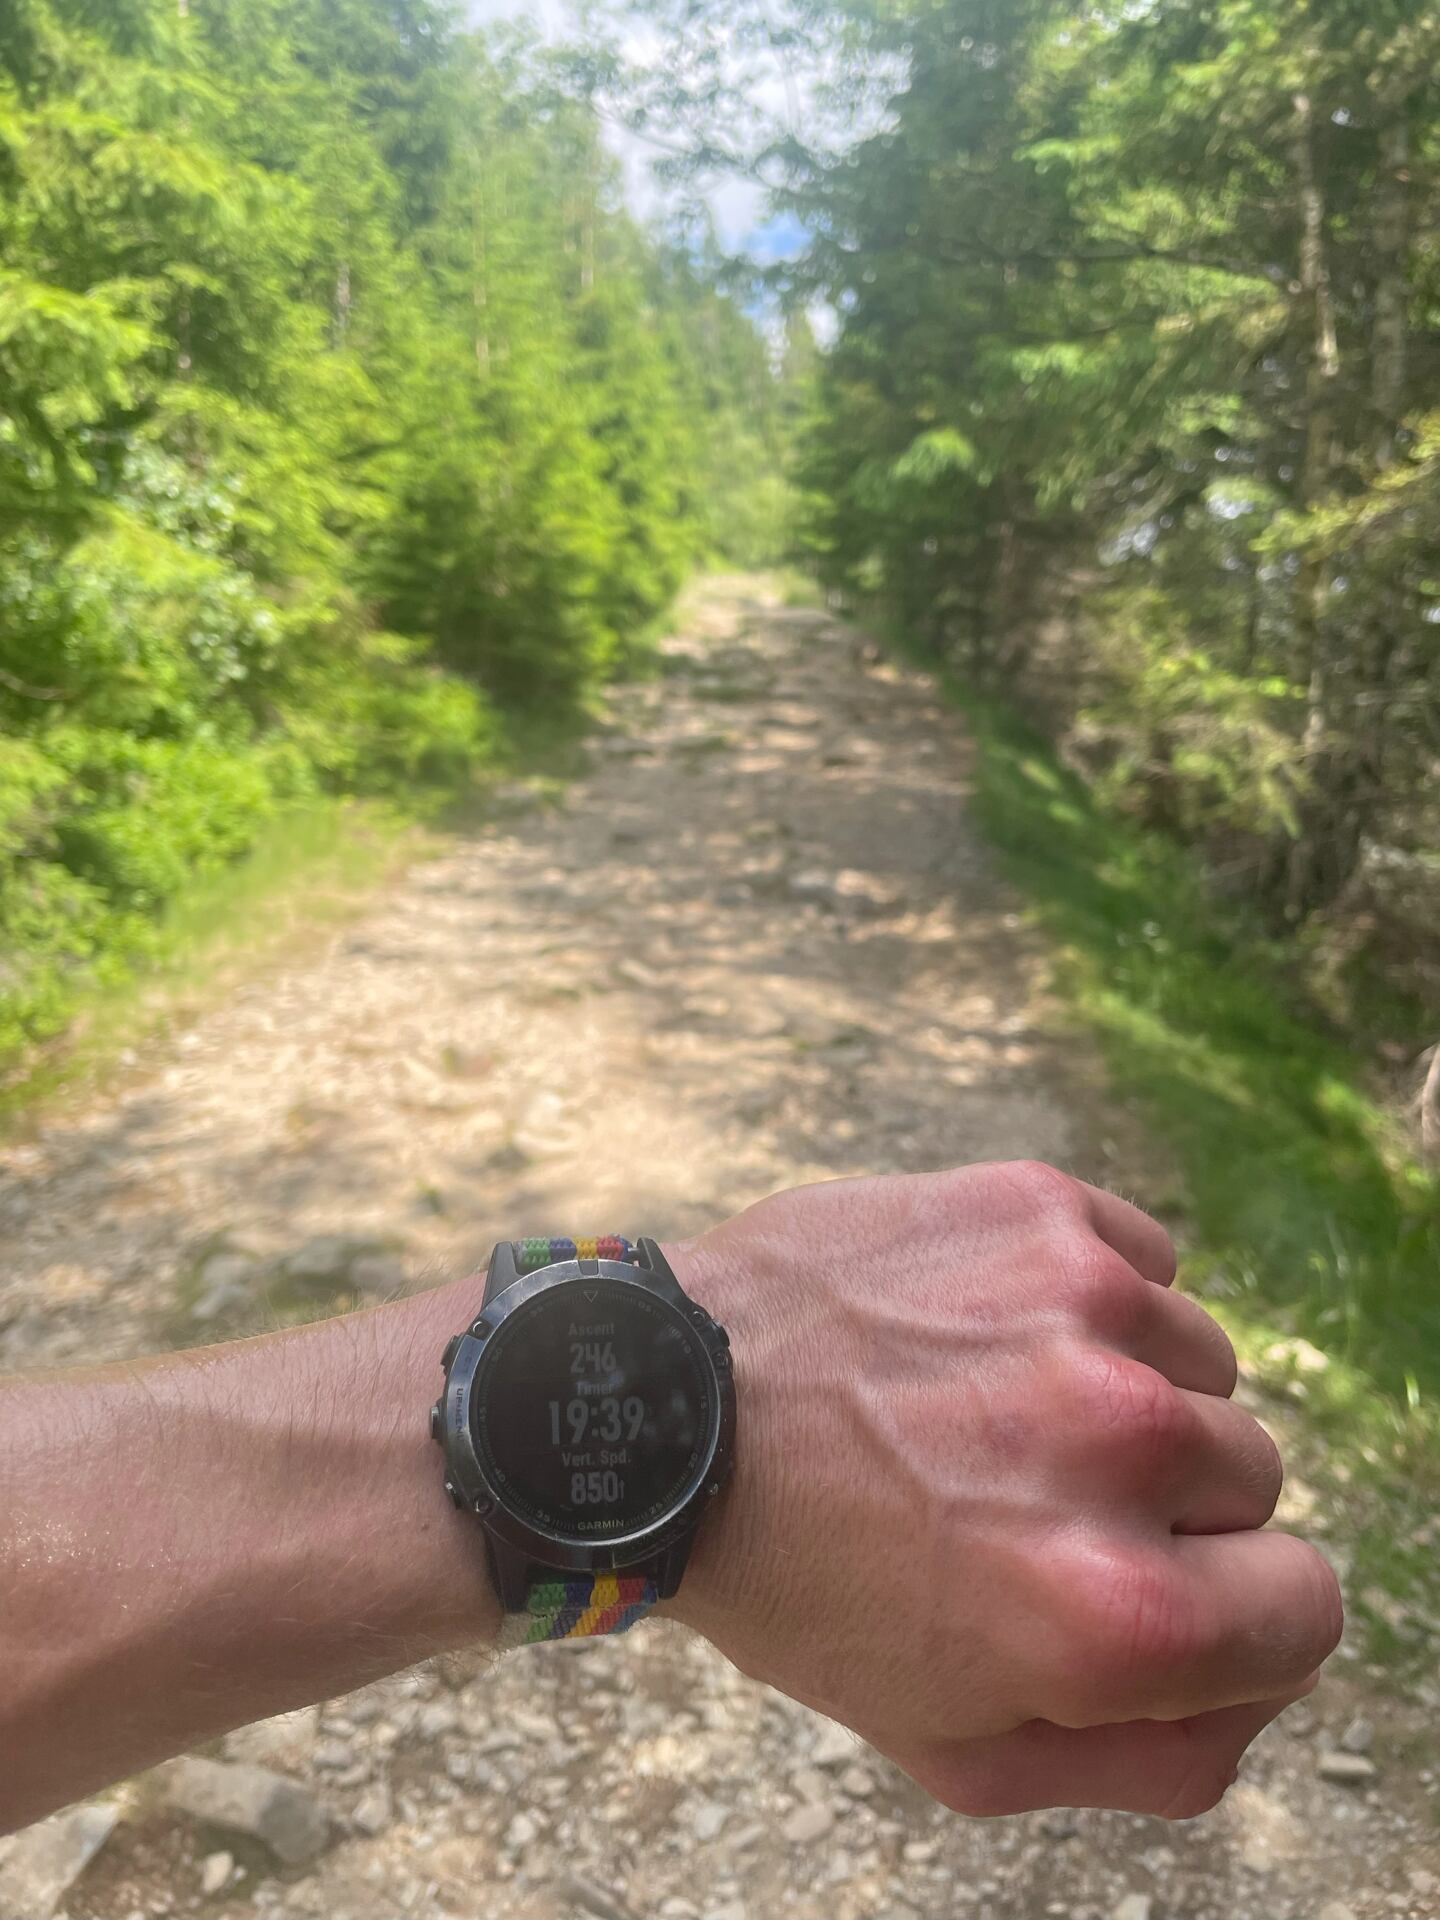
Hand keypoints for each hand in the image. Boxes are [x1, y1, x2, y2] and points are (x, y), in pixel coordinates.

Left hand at [668, 1161, 1340, 1817]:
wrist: (667, 1410)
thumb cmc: (807, 1586)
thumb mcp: (964, 1749)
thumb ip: (1158, 1751)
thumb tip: (1262, 1674)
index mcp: (1117, 1613)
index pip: (1306, 1605)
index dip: (1233, 1608)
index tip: (1151, 1583)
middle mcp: (1123, 1444)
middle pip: (1250, 1474)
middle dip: (1161, 1497)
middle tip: (1020, 1492)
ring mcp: (1085, 1306)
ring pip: (1198, 1359)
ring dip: (1123, 1385)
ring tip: (985, 1403)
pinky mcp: (1040, 1205)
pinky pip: (1145, 1261)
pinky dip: (1088, 1295)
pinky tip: (984, 1325)